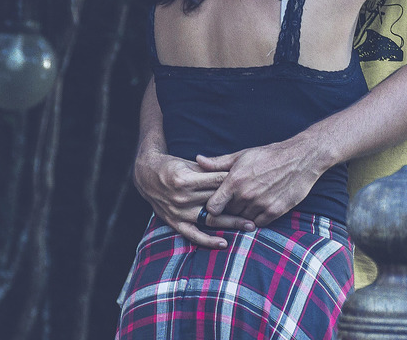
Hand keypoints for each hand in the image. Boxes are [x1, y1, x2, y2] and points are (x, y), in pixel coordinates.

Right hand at [134, 147, 254, 247]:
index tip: (253, 185)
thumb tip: (234, 171)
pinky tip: (224, 243)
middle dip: (239, 204)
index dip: (236, 184)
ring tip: (251, 226)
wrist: (147, 177)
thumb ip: (209, 169)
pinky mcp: (175, 223)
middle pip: (216, 202)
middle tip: (260, 206)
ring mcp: (179, 212)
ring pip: (210, 220)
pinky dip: (208, 240)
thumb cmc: (173, 167)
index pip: (217, 182)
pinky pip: (193, 235)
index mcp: (186, 179)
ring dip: (231, 224)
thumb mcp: (189, 164)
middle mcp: (182, 197)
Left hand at [198, 138, 325, 226]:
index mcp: (235, 180)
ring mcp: (261, 204)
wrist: (300, 158)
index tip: (216, 203)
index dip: (212, 207)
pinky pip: (258, 223)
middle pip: (228, 213)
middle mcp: (246, 195)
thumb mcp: (242, 155)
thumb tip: (198, 160)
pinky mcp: (275, 211)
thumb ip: (218, 163)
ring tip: (250, 200)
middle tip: (236, 200)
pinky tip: (260, 205)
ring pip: (243, 219)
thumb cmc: (269, 155)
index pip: (212, 207)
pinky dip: (257, 217)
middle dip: (230, 208)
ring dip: (244, 213)